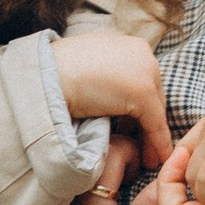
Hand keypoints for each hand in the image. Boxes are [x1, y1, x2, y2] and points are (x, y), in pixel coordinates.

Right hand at [48, 28, 168, 169]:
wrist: (46, 76)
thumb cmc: (57, 74)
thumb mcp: (88, 69)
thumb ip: (105, 76)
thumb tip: (108, 94)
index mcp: (128, 45)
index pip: (143, 80)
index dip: (138, 108)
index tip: (132, 128)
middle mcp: (142, 53)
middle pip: (153, 95)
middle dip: (147, 123)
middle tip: (144, 147)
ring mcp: (145, 71)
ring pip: (155, 110)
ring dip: (151, 136)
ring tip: (147, 157)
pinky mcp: (143, 93)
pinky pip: (155, 124)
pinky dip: (157, 143)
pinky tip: (157, 159)